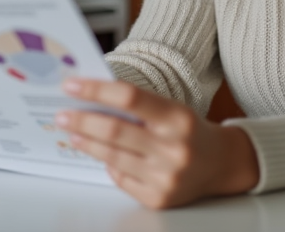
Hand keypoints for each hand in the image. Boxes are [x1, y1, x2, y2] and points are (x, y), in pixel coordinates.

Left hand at [55, 78, 259, 208]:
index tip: (71, 85)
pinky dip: (109, 165)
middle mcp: (174, 148)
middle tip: (62, 114)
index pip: (129, 97)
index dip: (96, 90)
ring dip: (86, 143)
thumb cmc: (189, 130)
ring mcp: (166, 177)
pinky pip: (121, 179)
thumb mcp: (172, 109)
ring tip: (72, 132)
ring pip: (112, 157)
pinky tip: (101, 154)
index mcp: (178, 117)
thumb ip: (138, 106)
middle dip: (82, 120)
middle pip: (115, 130)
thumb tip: (91, 101)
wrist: (222, 164)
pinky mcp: (159, 198)